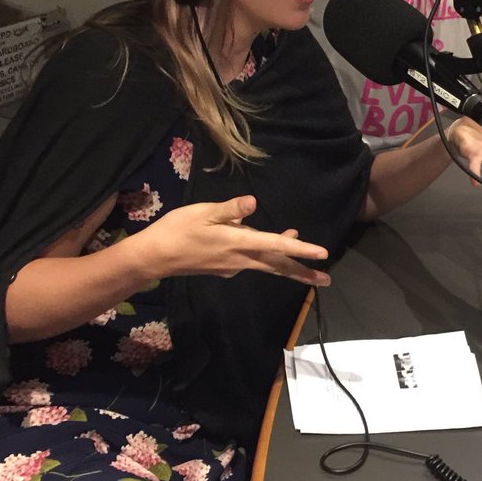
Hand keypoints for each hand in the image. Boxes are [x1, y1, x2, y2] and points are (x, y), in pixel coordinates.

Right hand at [135, 196, 330, 286]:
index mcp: (238, 243)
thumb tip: (253, 203)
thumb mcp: (203, 212)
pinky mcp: (223, 268)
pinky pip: (249, 260)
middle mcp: (240, 259)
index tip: (322, 255)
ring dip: (284, 259)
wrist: (155, 258)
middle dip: (302, 272)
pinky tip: (259, 241)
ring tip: (300, 247)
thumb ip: (230, 208)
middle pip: (277, 265)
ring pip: (265, 263)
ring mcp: (232, 266)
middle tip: (326, 278)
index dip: (301, 250)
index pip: (276, 246)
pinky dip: (262, 253)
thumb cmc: (178, 231)